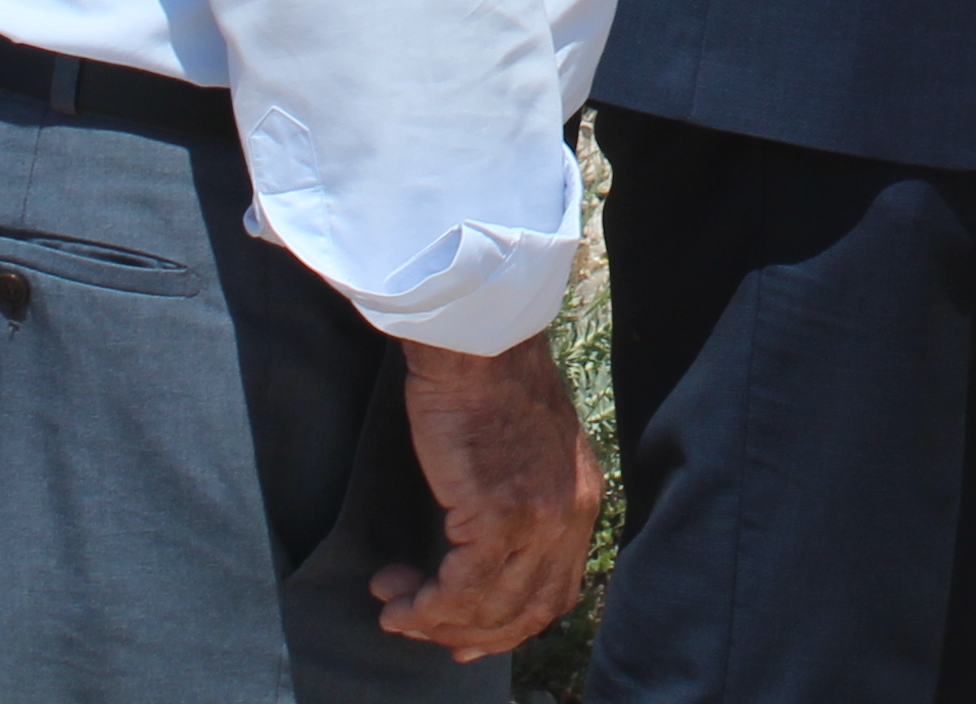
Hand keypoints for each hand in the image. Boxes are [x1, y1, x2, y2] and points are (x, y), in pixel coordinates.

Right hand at [375, 331, 602, 653]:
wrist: (478, 341)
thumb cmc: (488, 381)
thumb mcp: (532, 448)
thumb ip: (529, 496)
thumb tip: (495, 547)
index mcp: (581, 499)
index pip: (557, 591)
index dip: (511, 623)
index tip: (467, 635)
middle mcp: (570, 516)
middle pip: (527, 610)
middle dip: (471, 633)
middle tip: (422, 630)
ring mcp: (539, 518)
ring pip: (491, 607)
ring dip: (435, 621)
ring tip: (395, 610)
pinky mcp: (499, 514)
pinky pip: (460, 588)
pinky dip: (424, 605)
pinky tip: (395, 596)